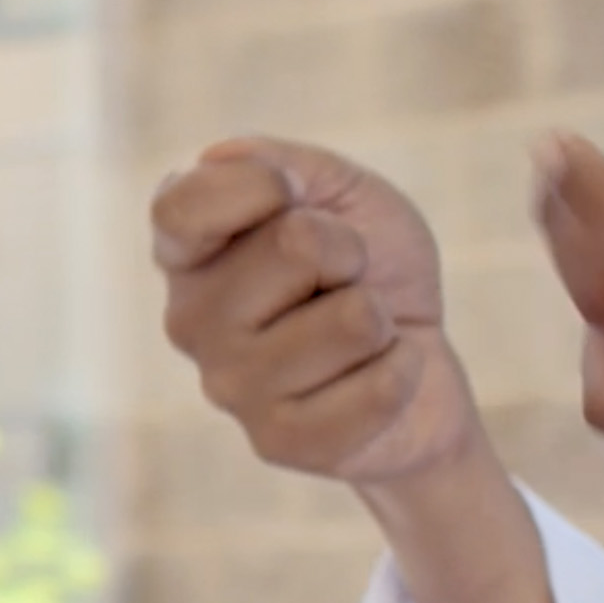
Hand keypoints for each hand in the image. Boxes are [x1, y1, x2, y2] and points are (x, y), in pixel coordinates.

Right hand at [151, 137, 479, 485]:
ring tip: (360, 334)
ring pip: (353, 319)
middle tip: (343, 279)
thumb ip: (283, 162)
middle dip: (351, 250)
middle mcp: (189, 320)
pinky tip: (380, 376)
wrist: (420, 358)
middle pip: (296, 244)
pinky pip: (379, 389)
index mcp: (188, 251)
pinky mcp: (278, 442)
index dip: (260, 186)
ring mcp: (228, 387)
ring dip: (381, 316)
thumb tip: (223, 160)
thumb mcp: (340, 191)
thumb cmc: (370, 265)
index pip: (183, 206)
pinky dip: (405, 369)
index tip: (296, 192)